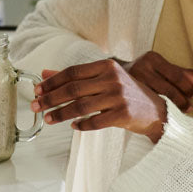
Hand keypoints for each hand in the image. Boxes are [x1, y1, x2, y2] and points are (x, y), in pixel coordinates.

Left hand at [30, 61, 166, 140]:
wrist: (157, 111)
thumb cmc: (125, 93)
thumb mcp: (102, 78)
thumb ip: (75, 76)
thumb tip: (45, 73)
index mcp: (106, 65)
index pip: (72, 72)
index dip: (52, 81)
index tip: (37, 89)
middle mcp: (112, 79)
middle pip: (73, 89)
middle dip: (51, 98)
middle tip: (35, 106)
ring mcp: (119, 97)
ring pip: (81, 106)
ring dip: (61, 114)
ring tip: (48, 119)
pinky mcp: (124, 115)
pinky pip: (96, 122)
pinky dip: (82, 125)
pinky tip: (73, 126)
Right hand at [123, 51, 192, 113]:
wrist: (112, 75)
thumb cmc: (144, 72)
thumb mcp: (160, 67)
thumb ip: (180, 73)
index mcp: (152, 58)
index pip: (176, 75)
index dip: (188, 87)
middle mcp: (141, 68)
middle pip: (168, 88)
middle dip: (181, 100)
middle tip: (189, 108)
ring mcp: (132, 81)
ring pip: (158, 98)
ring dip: (172, 107)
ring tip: (180, 113)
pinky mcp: (125, 93)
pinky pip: (147, 104)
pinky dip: (159, 109)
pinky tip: (164, 113)